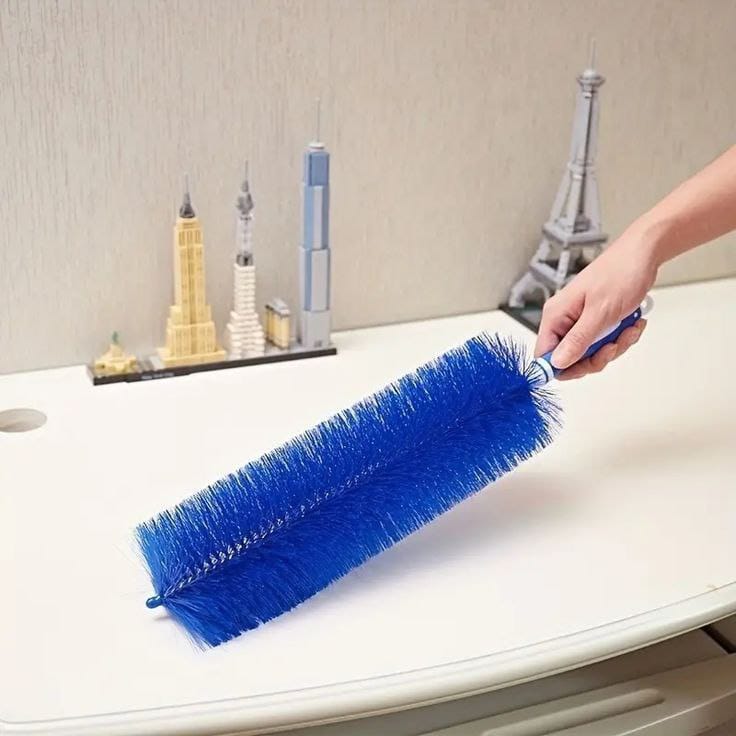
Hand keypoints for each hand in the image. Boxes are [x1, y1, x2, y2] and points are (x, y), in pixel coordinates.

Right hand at [534, 231, 657, 379]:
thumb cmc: (620, 274)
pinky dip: (620, 338)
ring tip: (629, 329)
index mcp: (556, 315)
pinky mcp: (595, 321)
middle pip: (569, 358)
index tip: (585, 367)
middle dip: (596, 357)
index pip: (544, 354)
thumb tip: (557, 363)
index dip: (562, 366)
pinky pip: (603, 343)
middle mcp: (564, 320)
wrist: (642, 254)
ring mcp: (579, 321)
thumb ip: (577, 340)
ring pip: (590, 353)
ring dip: (613, 347)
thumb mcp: (600, 313)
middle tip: (614, 345)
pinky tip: (632, 324)